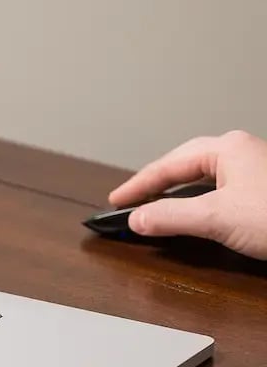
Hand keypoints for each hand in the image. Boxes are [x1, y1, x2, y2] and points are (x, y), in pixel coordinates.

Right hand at [108, 130, 266, 258]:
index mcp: (226, 148)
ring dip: (178, 191)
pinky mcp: (263, 190)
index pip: (168, 166)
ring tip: (156, 203)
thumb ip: (172, 217)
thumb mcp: (217, 217)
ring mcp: (255, 169)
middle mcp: (240, 152)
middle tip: (131, 200)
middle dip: (156, 183)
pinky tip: (195, 211)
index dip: (137, 185)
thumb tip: (135, 219)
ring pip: (204, 177)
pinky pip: (220, 188)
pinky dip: (199, 199)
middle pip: (184, 165)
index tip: (115, 201)